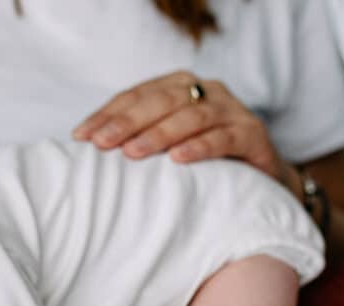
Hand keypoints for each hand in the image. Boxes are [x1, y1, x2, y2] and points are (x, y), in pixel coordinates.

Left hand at [73, 70, 291, 186]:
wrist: (261, 181)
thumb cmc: (205, 162)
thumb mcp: (169, 146)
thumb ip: (138, 138)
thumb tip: (89, 147)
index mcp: (181, 86)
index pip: (137, 95)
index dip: (108, 114)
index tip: (81, 136)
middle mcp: (207, 91)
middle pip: (161, 101)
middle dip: (127, 122)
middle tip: (101, 144)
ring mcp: (231, 110)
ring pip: (191, 116)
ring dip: (159, 134)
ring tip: (133, 153)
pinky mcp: (252, 134)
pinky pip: (224, 138)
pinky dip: (200, 147)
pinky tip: (179, 159)